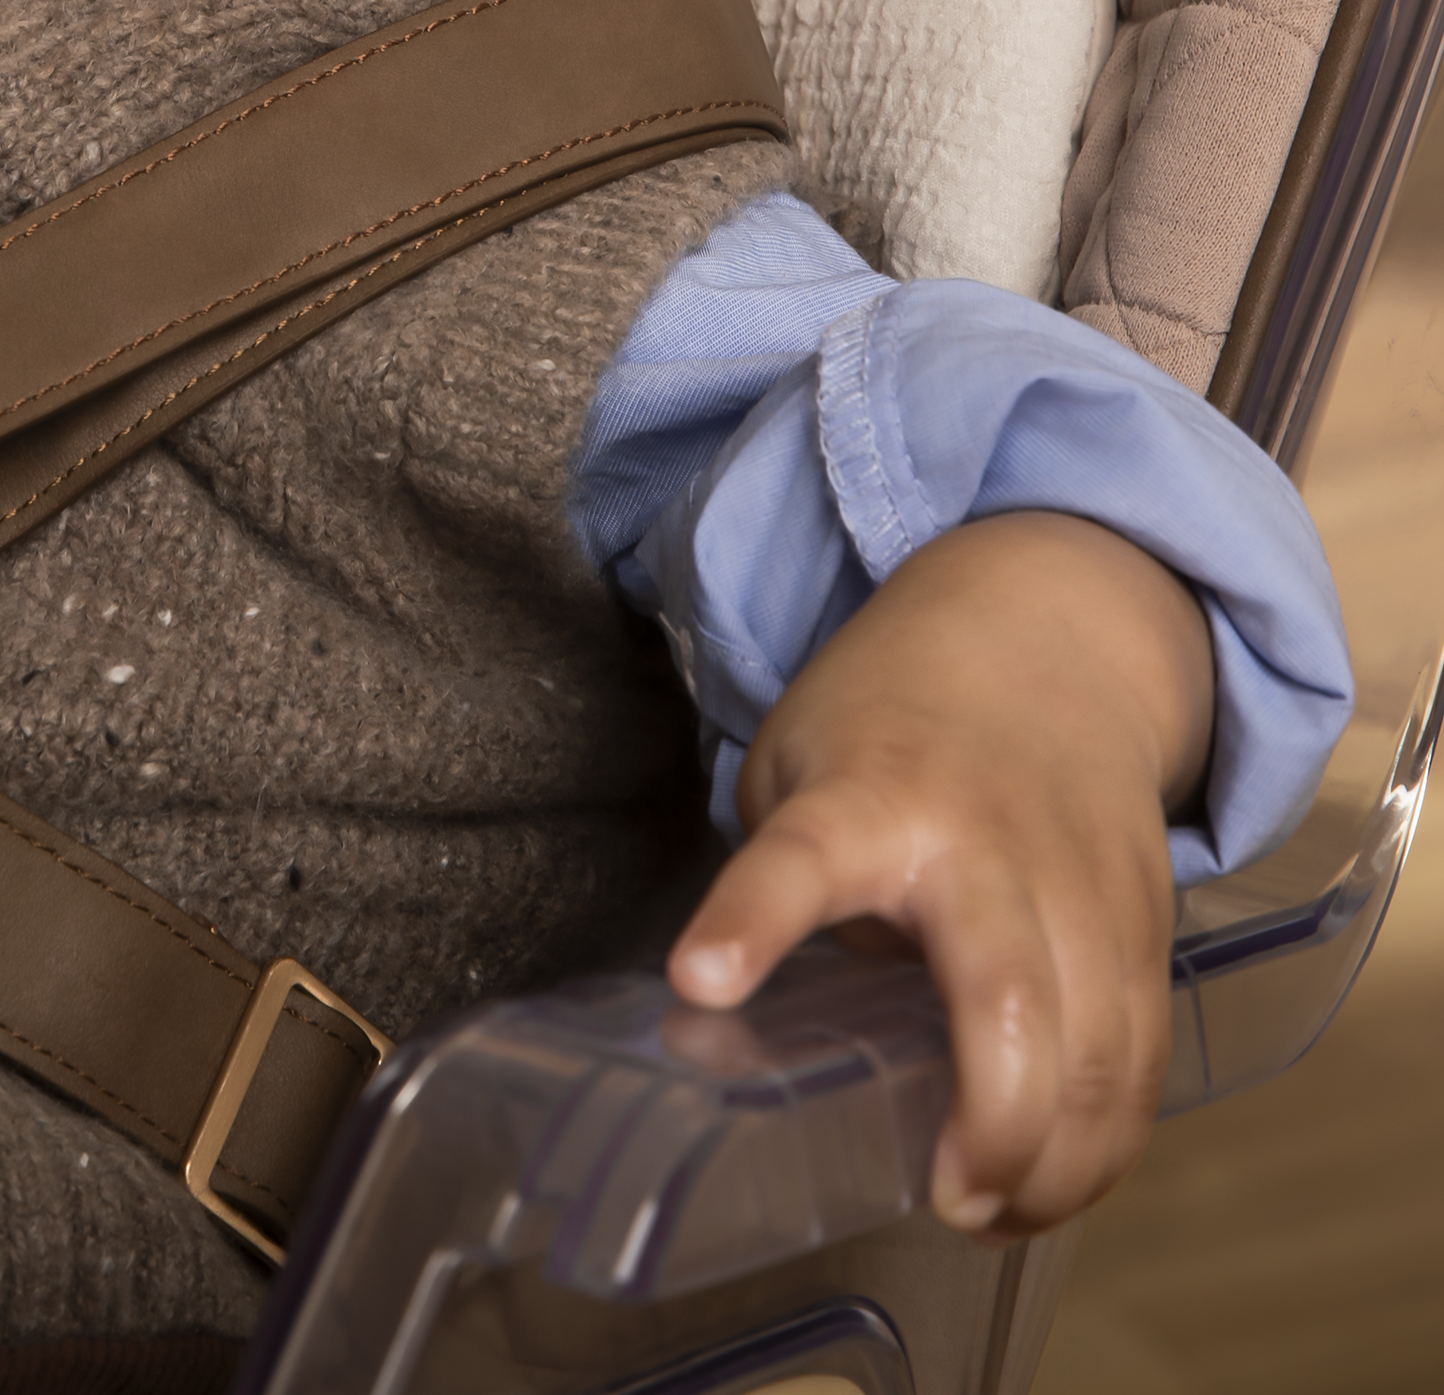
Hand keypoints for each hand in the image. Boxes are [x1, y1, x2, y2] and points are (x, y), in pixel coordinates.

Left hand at [664, 511, 1210, 1240]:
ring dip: (1057, 1162)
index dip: (749, 922)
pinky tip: (1058, 1182)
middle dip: (991, 1123)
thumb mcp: (798, 761)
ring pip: (1100, 1052)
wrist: (1048, 632)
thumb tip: (786, 1011)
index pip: (800, 859)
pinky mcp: (1148, 928)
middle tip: (946, 1196)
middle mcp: (983, 846)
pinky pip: (1143, 1059)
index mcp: (867, 799)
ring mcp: (1080, 890)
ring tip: (993, 1213)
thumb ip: (792, 877)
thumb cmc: (891, 713)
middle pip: (1007, 1000)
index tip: (697, 980)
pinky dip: (1109, 1140)